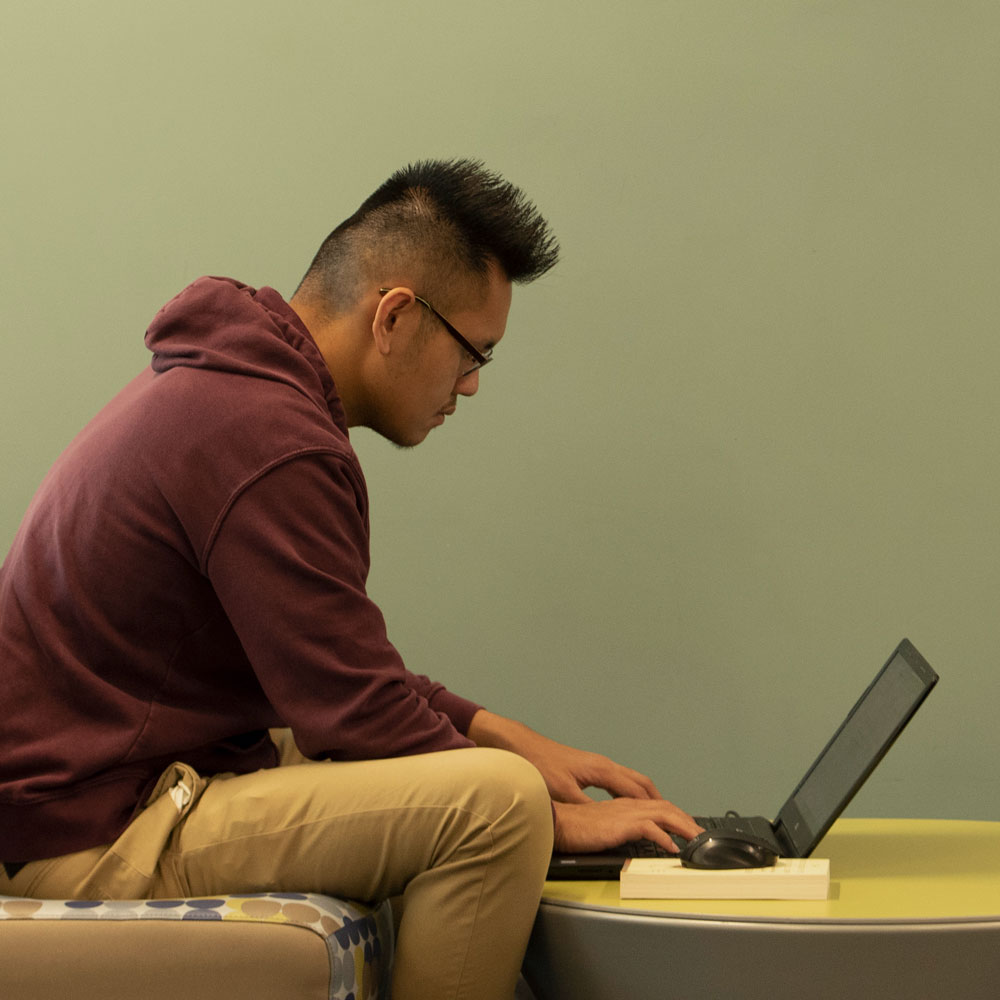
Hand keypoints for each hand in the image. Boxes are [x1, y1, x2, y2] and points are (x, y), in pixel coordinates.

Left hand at [467, 710, 658, 802]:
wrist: (523, 746)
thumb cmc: (540, 765)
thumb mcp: (563, 792)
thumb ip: (586, 807)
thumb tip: (608, 822)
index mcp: (602, 771)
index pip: (637, 791)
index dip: (655, 808)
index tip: (671, 821)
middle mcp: (604, 765)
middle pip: (641, 783)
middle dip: (658, 800)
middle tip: (673, 819)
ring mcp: (598, 765)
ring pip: (631, 780)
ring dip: (646, 796)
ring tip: (657, 814)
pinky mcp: (590, 769)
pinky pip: (620, 781)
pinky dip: (631, 793)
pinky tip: (627, 805)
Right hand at [552, 798, 702, 853]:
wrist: (557, 822)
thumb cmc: (574, 827)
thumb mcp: (602, 829)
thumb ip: (618, 831)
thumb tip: (631, 842)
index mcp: (624, 805)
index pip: (657, 806)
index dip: (676, 815)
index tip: (687, 827)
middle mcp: (628, 805)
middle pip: (666, 808)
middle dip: (686, 820)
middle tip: (701, 834)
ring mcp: (625, 813)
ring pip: (664, 814)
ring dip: (683, 827)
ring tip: (696, 839)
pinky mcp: (620, 824)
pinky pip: (650, 829)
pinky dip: (664, 838)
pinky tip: (673, 848)